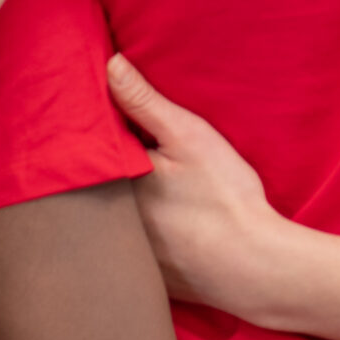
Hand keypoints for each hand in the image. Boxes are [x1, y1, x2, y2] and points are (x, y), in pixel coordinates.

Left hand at [107, 55, 294, 317]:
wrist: (254, 266)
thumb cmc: (223, 197)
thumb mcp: (189, 137)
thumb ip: (144, 102)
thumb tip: (109, 64)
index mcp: (112, 181)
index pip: (86, 145)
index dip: (92, 126)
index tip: (99, 111)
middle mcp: (106, 220)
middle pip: (90, 184)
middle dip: (99, 164)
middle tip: (119, 146)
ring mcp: (122, 252)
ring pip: (104, 217)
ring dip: (109, 201)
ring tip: (137, 184)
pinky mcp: (141, 275)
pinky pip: (123, 249)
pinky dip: (128, 235)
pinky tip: (154, 224)